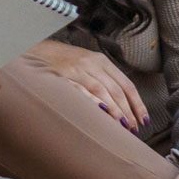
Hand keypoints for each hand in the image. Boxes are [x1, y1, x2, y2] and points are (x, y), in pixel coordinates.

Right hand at [24, 39, 148, 130]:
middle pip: (116, 90)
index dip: (136, 103)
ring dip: (114, 110)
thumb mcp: (87, 64)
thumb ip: (103, 80)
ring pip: (102, 91)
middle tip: (133, 128)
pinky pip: (81, 91)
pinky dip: (91, 102)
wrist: (35, 50)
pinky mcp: (63, 76)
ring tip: (121, 126)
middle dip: (127, 111)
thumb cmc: (63, 61)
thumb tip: (122, 103)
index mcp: (102, 61)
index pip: (126, 84)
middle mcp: (92, 64)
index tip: (143, 119)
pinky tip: (100, 113)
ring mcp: (77, 69)